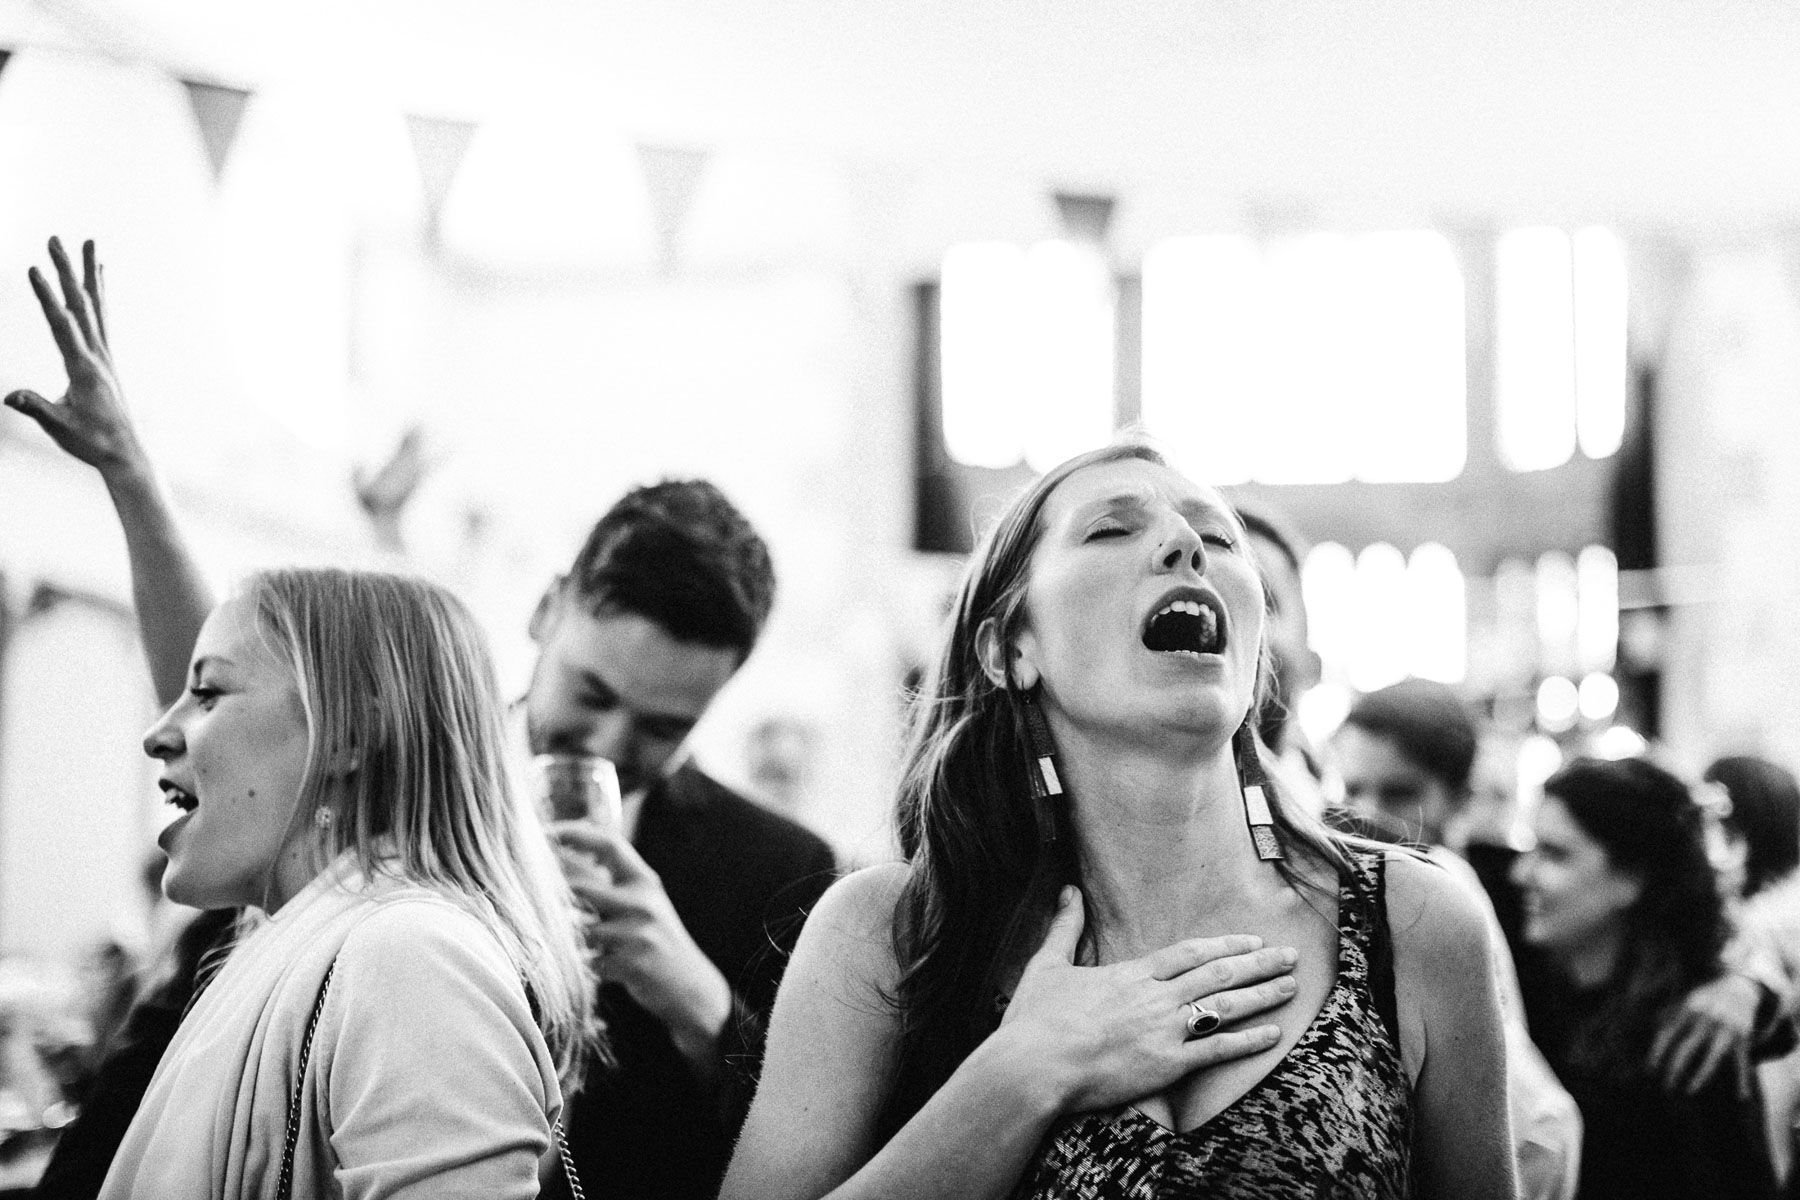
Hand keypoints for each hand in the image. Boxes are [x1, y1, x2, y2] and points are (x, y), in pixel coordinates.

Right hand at [4, 237, 144, 474]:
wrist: (125, 454)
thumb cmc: (91, 442)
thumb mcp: (60, 426)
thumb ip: (36, 408)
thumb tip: (10, 396)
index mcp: (84, 368)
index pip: (62, 325)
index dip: (47, 296)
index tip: (33, 268)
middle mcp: (99, 355)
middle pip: (80, 304)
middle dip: (66, 270)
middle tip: (55, 239)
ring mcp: (105, 355)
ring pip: (96, 305)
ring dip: (88, 273)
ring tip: (87, 243)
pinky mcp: (106, 359)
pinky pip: (102, 318)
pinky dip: (98, 295)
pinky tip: (97, 278)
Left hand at [553, 820, 732, 1067]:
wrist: (691, 987)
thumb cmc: (656, 940)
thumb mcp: (644, 903)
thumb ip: (613, 882)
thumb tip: (565, 860)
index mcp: (644, 880)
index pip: (608, 842)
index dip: (573, 833)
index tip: (544, 831)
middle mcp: (643, 901)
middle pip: (581, 885)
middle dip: (551, 890)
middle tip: (524, 891)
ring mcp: (638, 933)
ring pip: (580, 928)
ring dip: (566, 938)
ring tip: (559, 940)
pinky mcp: (632, 965)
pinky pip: (589, 962)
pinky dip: (581, 966)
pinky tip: (584, 969)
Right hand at [998, 886, 1296, 1113]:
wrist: (1033, 1066)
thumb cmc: (1035, 1020)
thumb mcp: (1046, 965)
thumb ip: (1064, 927)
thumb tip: (1069, 889)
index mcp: (1131, 974)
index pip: (1190, 952)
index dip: (1225, 945)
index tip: (1253, 940)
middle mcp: (1155, 998)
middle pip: (1217, 973)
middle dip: (1258, 964)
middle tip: (1290, 956)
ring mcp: (1164, 1031)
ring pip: (1225, 1006)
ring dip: (1262, 995)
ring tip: (1292, 986)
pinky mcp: (1166, 1066)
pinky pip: (1217, 1050)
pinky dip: (1249, 1041)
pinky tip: (1275, 1034)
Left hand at [1650, 972, 1759, 1094]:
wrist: (1737, 986)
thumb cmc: (1702, 1001)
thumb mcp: (1682, 1003)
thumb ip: (1665, 1017)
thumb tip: (1648, 1035)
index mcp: (1686, 1011)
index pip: (1667, 1033)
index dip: (1657, 1052)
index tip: (1650, 1070)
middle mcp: (1705, 1020)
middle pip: (1686, 1047)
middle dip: (1674, 1068)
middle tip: (1665, 1087)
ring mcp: (1725, 1030)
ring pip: (1712, 1056)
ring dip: (1700, 1076)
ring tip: (1689, 1092)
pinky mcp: (1742, 1039)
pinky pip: (1741, 1061)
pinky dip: (1742, 1079)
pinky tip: (1741, 1096)